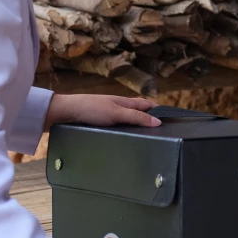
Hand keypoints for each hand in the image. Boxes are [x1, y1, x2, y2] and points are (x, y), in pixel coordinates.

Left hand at [45, 94, 160, 131]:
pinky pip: (119, 125)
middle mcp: (119, 106)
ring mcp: (110, 113)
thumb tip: (157, 122)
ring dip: (137, 123)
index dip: (158, 110)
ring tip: (145, 134)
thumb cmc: (91, 109)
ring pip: (129, 118)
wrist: (67, 112)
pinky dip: (126, 129)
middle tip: (159, 129)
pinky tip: (125, 135)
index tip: (169, 118)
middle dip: (149, 117)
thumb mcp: (117, 113)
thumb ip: (136, 117)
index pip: (147, 104)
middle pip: (139, 111)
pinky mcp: (101, 121)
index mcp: (125, 101)